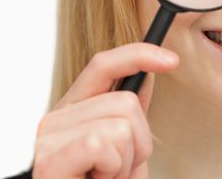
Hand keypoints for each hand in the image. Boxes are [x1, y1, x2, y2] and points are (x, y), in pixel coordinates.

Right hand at [32, 43, 178, 178]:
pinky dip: (112, 170)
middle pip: (126, 102)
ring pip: (120, 126)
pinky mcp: (49, 160)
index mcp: (74, 110)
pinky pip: (102, 145)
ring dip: (125, 163)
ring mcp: (49, 137)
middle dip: (139, 142)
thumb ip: (129, 115)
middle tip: (117, 170)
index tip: (171, 60)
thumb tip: (148, 76)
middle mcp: (57, 117)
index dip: (138, 55)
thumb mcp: (123, 149)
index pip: (104, 65)